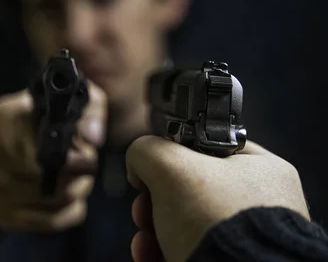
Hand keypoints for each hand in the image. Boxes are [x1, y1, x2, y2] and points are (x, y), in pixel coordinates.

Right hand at [0, 83, 106, 231]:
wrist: (14, 139)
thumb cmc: (49, 116)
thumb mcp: (74, 99)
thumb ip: (90, 111)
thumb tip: (92, 137)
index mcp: (3, 117)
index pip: (39, 145)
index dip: (71, 156)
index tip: (88, 156)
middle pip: (43, 175)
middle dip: (76, 175)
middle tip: (88, 170)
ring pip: (48, 199)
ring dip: (74, 193)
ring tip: (82, 182)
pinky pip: (44, 221)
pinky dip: (68, 214)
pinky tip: (76, 203)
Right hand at [125, 135, 309, 261]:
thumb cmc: (216, 221)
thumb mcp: (171, 166)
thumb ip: (147, 150)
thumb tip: (138, 163)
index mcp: (260, 169)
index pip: (206, 146)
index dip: (171, 154)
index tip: (151, 170)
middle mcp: (258, 203)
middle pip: (187, 188)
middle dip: (153, 200)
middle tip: (143, 209)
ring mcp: (243, 237)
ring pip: (182, 222)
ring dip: (151, 228)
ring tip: (143, 238)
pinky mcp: (227, 261)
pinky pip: (186, 248)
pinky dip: (160, 250)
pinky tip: (146, 253)